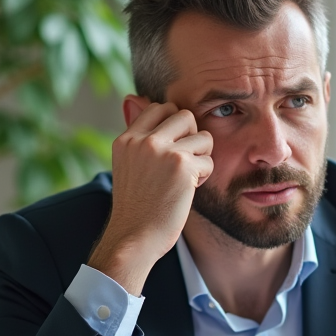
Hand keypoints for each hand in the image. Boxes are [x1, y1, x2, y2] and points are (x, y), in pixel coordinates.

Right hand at [88, 101, 212, 294]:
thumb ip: (137, 135)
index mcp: (126, 139)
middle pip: (184, 115)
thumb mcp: (128, 164)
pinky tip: (189, 190)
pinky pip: (209, 160)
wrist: (134, 238)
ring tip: (188, 177)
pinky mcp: (181, 165)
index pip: (158, 107)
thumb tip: (133, 97)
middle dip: (192, 137)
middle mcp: (142, 140)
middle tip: (185, 162)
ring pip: (202, 135)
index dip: (174, 125)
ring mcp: (162, 151)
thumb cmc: (136, 206)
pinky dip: (204, 177)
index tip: (174, 148)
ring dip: (202, 157)